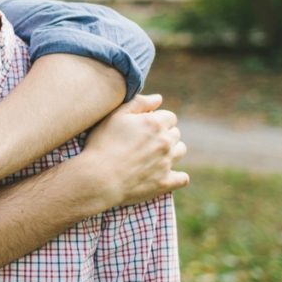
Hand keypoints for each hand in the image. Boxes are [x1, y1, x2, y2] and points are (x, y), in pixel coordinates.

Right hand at [81, 93, 188, 208]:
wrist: (99, 178)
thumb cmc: (103, 144)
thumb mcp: (115, 116)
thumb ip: (139, 103)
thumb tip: (158, 98)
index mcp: (155, 123)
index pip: (169, 117)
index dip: (157, 120)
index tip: (145, 126)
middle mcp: (166, 142)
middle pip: (176, 133)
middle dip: (164, 135)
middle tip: (145, 141)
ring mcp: (167, 163)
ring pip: (180, 152)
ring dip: (171, 151)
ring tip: (154, 156)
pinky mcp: (165, 182)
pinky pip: (183, 178)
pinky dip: (178, 176)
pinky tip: (167, 174)